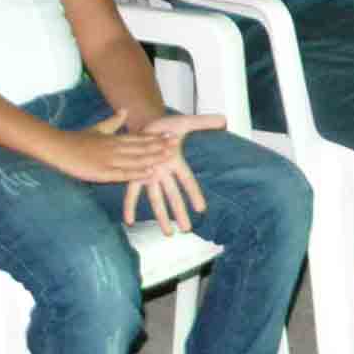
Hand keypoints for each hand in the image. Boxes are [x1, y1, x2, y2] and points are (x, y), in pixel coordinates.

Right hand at [49, 109, 179, 189]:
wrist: (58, 148)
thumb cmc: (78, 139)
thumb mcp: (98, 128)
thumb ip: (114, 121)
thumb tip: (126, 109)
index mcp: (114, 138)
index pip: (140, 137)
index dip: (157, 137)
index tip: (172, 135)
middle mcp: (115, 148)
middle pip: (142, 147)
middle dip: (160, 146)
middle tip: (177, 144)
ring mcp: (110, 160)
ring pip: (136, 159)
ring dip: (153, 158)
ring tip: (169, 157)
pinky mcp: (102, 173)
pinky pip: (124, 174)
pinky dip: (138, 173)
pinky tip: (150, 173)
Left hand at [122, 112, 225, 232]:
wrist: (143, 124)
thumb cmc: (165, 126)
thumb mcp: (184, 122)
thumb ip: (203, 122)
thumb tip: (224, 120)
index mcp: (176, 162)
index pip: (187, 180)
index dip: (194, 194)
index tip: (201, 208)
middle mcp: (164, 173)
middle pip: (173, 196)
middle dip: (180, 213)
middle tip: (187, 229)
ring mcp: (149, 176)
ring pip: (156, 199)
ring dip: (161, 217)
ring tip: (168, 233)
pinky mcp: (134, 176)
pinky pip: (132, 193)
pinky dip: (130, 206)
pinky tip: (129, 222)